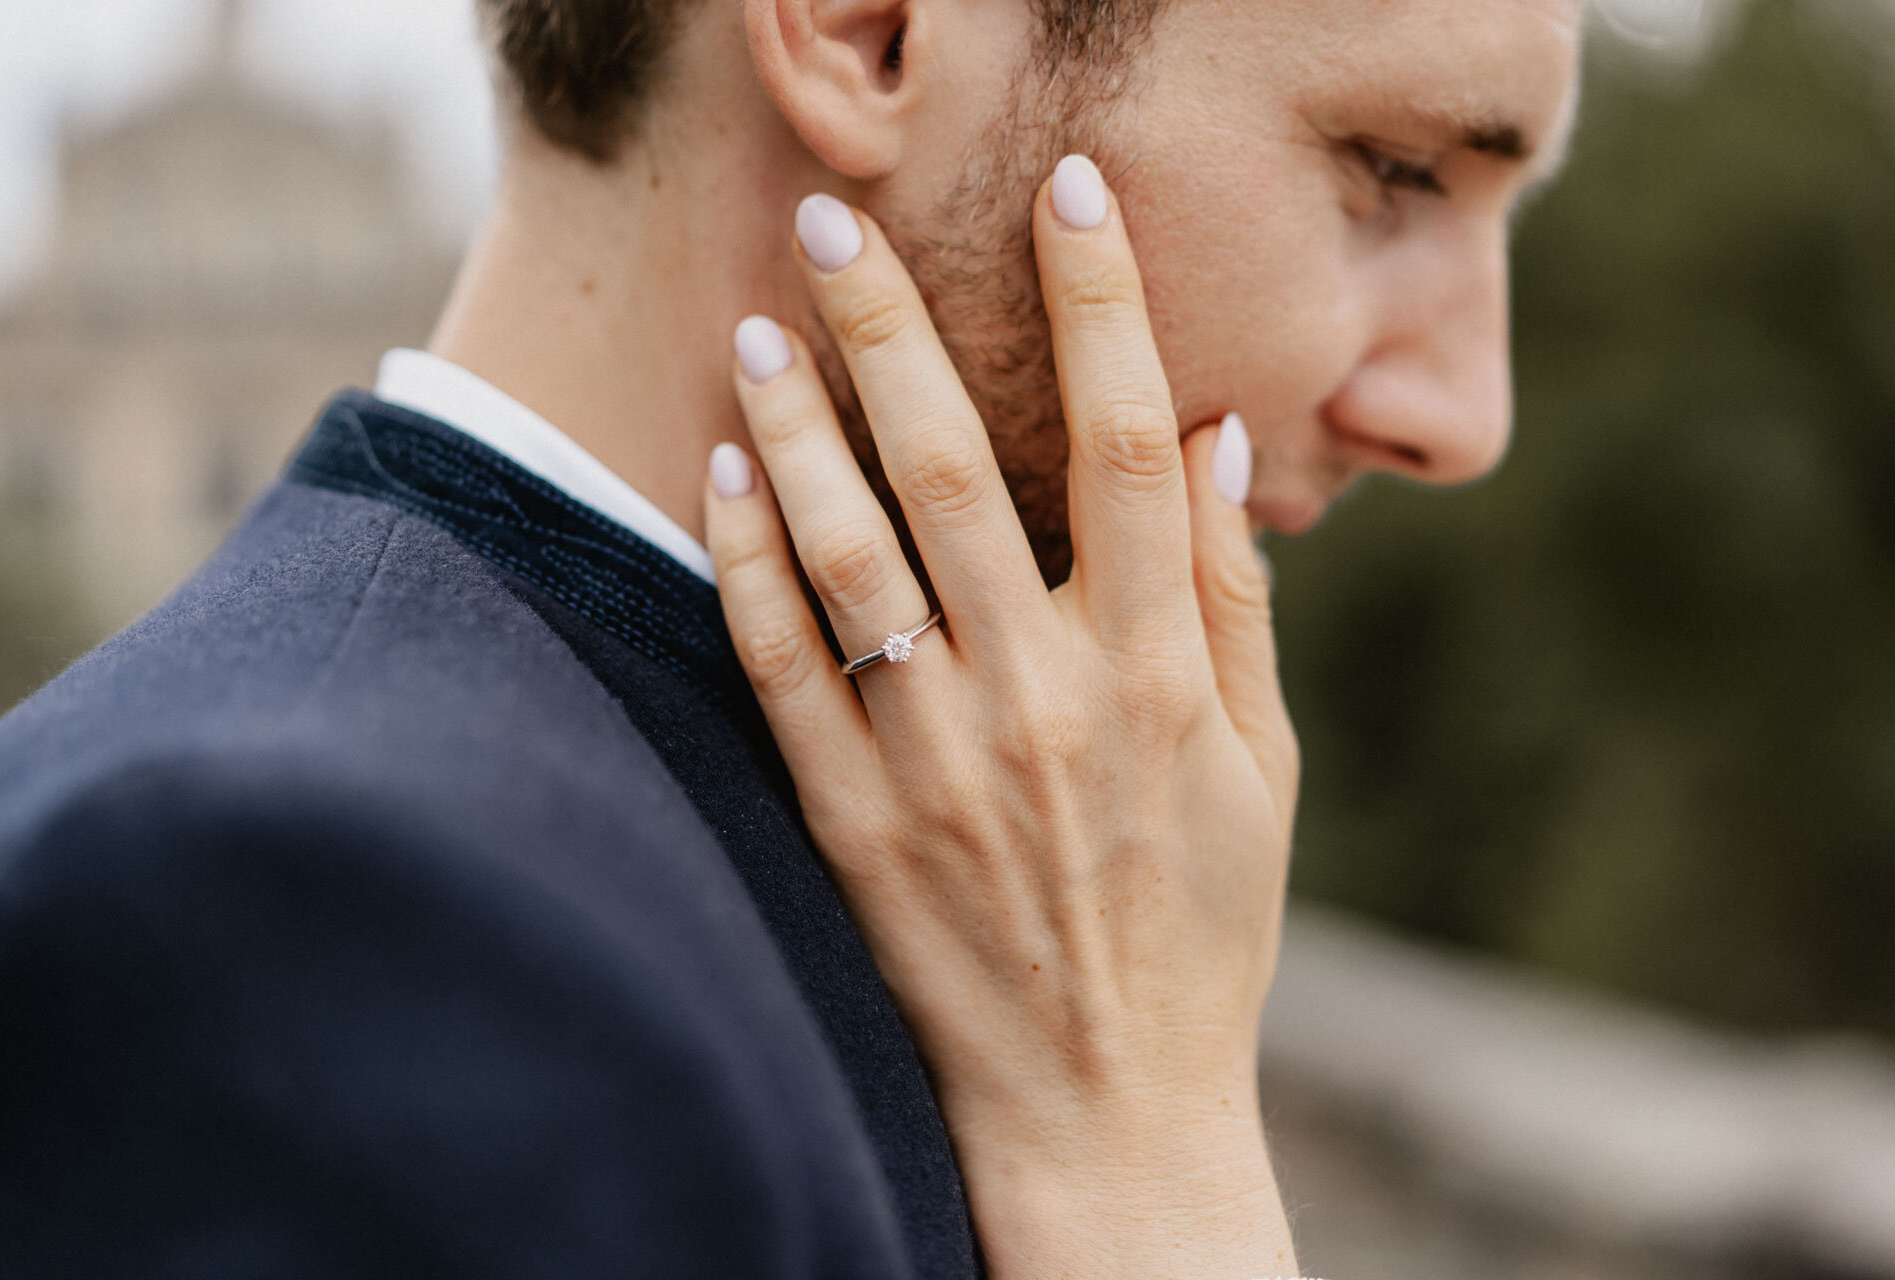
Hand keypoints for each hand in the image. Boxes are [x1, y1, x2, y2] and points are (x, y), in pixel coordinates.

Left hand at [704, 157, 1299, 1278]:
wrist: (1103, 1115)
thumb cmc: (1197, 933)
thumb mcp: (1260, 771)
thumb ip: (1230, 602)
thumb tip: (1216, 438)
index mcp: (1158, 675)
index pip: (1131, 445)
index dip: (1105, 304)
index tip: (1077, 191)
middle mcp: (1043, 698)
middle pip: (956, 466)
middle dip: (895, 323)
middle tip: (837, 218)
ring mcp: (935, 760)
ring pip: (846, 551)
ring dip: (793, 425)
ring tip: (758, 326)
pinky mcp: (852, 821)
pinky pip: (780, 666)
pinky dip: (745, 562)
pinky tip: (720, 477)